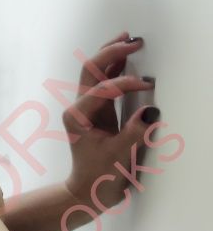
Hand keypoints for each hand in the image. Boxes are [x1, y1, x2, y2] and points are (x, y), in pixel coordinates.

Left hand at [62, 30, 159, 208]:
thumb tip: (152, 111)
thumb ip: (134, 132)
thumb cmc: (99, 176)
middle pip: (91, 69)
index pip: (103, 89)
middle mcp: (78, 107)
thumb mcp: (119, 155)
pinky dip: (113, 67)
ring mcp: (85, 107)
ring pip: (94, 72)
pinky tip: (124, 58)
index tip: (147, 83)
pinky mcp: (95, 110)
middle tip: (133, 41)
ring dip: (110, 54)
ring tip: (127, 39)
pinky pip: (103, 82)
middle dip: (111, 52)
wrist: (87, 191)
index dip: (125, 82)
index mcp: (78, 116)